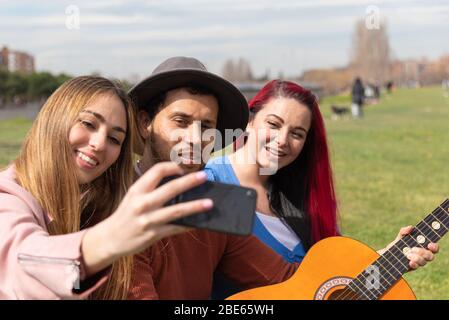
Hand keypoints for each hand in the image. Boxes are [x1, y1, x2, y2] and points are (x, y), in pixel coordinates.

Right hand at [82, 162, 212, 274]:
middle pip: (171, 188)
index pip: (157, 170)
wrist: (110, 239)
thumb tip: (178, 180)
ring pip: (177, 211)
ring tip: (210, 203)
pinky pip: (176, 228)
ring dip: (195, 206)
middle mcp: (142, 203)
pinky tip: (200, 222)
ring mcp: (148, 220)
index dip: (173, 166)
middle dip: (190, 181)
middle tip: (205, 176)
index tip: (185, 167)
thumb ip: (151, 188)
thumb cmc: (126, 215)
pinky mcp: (153, 234)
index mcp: (137, 189)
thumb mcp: (133, 197)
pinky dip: (189, 225)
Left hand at [378, 226, 438, 270]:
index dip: (434, 247)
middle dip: (423, 253)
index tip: (429, 244)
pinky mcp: (411, 267)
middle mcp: (422, 255)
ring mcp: (417, 262)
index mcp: (422, 247)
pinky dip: (414, 264)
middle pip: (430, 256)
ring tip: (408, 255)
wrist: (387, 255)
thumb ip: (404, 231)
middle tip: (413, 249)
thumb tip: (410, 227)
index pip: (433, 248)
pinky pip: (415, 267)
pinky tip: (409, 262)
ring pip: (423, 262)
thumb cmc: (397, 245)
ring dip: (417, 258)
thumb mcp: (400, 237)